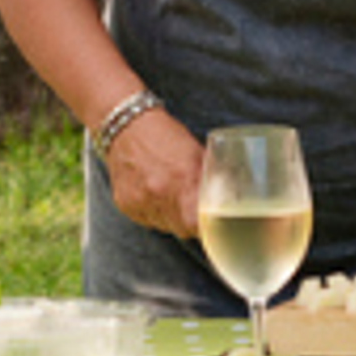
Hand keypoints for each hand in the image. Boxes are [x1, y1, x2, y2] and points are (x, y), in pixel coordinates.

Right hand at [104, 109, 202, 241]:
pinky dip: (153, 212)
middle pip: (183, 229)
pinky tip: (153, 194)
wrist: (126, 126)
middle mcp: (160, 194)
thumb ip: (210, 176)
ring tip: (171, 196)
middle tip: (194, 209)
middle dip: (192, 224)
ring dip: (172, 218)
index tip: (214, 226)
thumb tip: (230, 193)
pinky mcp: (125, 205)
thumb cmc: (164, 135)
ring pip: (164, 226)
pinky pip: (146, 220)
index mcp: (183, 179)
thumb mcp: (195, 152)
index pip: (198, 225)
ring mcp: (140, 202)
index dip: (208, 229)